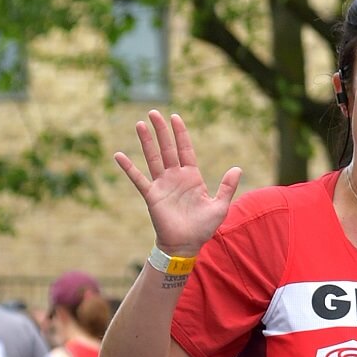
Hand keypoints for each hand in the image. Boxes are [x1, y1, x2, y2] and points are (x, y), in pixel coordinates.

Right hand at [114, 110, 242, 256]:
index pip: (186, 149)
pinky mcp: (152, 196)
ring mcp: (163, 185)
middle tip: (153, 112)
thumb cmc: (203, 227)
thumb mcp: (220, 206)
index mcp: (192, 177)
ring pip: (153, 158)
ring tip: (140, 124)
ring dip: (146, 142)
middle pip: (168, 149)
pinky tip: (119, 155)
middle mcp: (176, 177)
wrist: (186, 245)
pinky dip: (129, 168)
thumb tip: (237, 168)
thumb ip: (227, 187)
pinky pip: (139, 179)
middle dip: (161, 131)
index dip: (181, 133)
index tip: (175, 117)